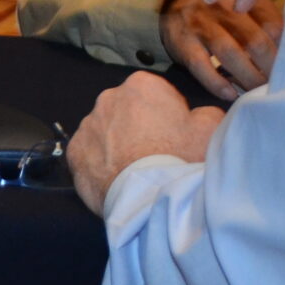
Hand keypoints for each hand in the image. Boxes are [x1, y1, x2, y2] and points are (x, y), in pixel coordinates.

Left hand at [69, 72, 225, 214]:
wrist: (148, 199)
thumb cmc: (181, 159)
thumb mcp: (211, 129)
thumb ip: (205, 113)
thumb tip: (196, 117)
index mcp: (141, 85)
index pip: (156, 94)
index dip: (167, 115)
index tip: (175, 136)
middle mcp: (109, 98)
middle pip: (127, 111)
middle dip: (138, 127)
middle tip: (154, 156)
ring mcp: (87, 125)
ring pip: (105, 132)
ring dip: (117, 145)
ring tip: (134, 171)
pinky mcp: (73, 152)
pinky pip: (88, 154)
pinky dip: (99, 164)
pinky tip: (115, 180)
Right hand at [161, 0, 282, 101]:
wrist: (174, 2)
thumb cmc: (220, 9)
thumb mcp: (244, 3)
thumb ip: (265, 18)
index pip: (272, 24)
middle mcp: (223, 8)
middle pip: (254, 40)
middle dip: (270, 67)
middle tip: (279, 85)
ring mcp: (201, 25)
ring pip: (230, 52)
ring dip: (247, 77)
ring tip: (258, 93)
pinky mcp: (183, 42)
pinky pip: (201, 65)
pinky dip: (217, 82)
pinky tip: (230, 94)